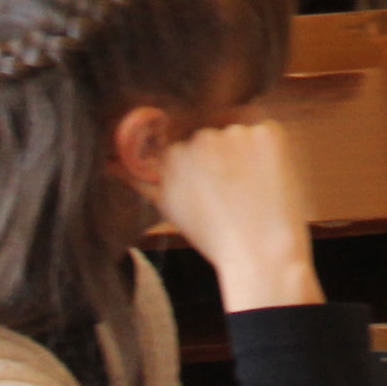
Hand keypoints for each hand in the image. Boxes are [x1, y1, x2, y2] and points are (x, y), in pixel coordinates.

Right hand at [158, 121, 322, 313]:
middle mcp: (199, 138)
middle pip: (212, 137)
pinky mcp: (267, 132)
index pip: (186, 146)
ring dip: (246, 153)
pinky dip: (271, 152)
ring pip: (240, 134)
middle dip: (222, 158)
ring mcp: (235, 133)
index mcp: (172, 157)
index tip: (213, 186)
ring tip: (253, 189)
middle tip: (235, 191)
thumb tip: (115, 166)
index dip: (203, 167)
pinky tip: (270, 179)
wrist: (260, 253)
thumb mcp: (171, 210)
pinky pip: (267, 133)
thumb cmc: (216, 238)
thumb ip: (145, 182)